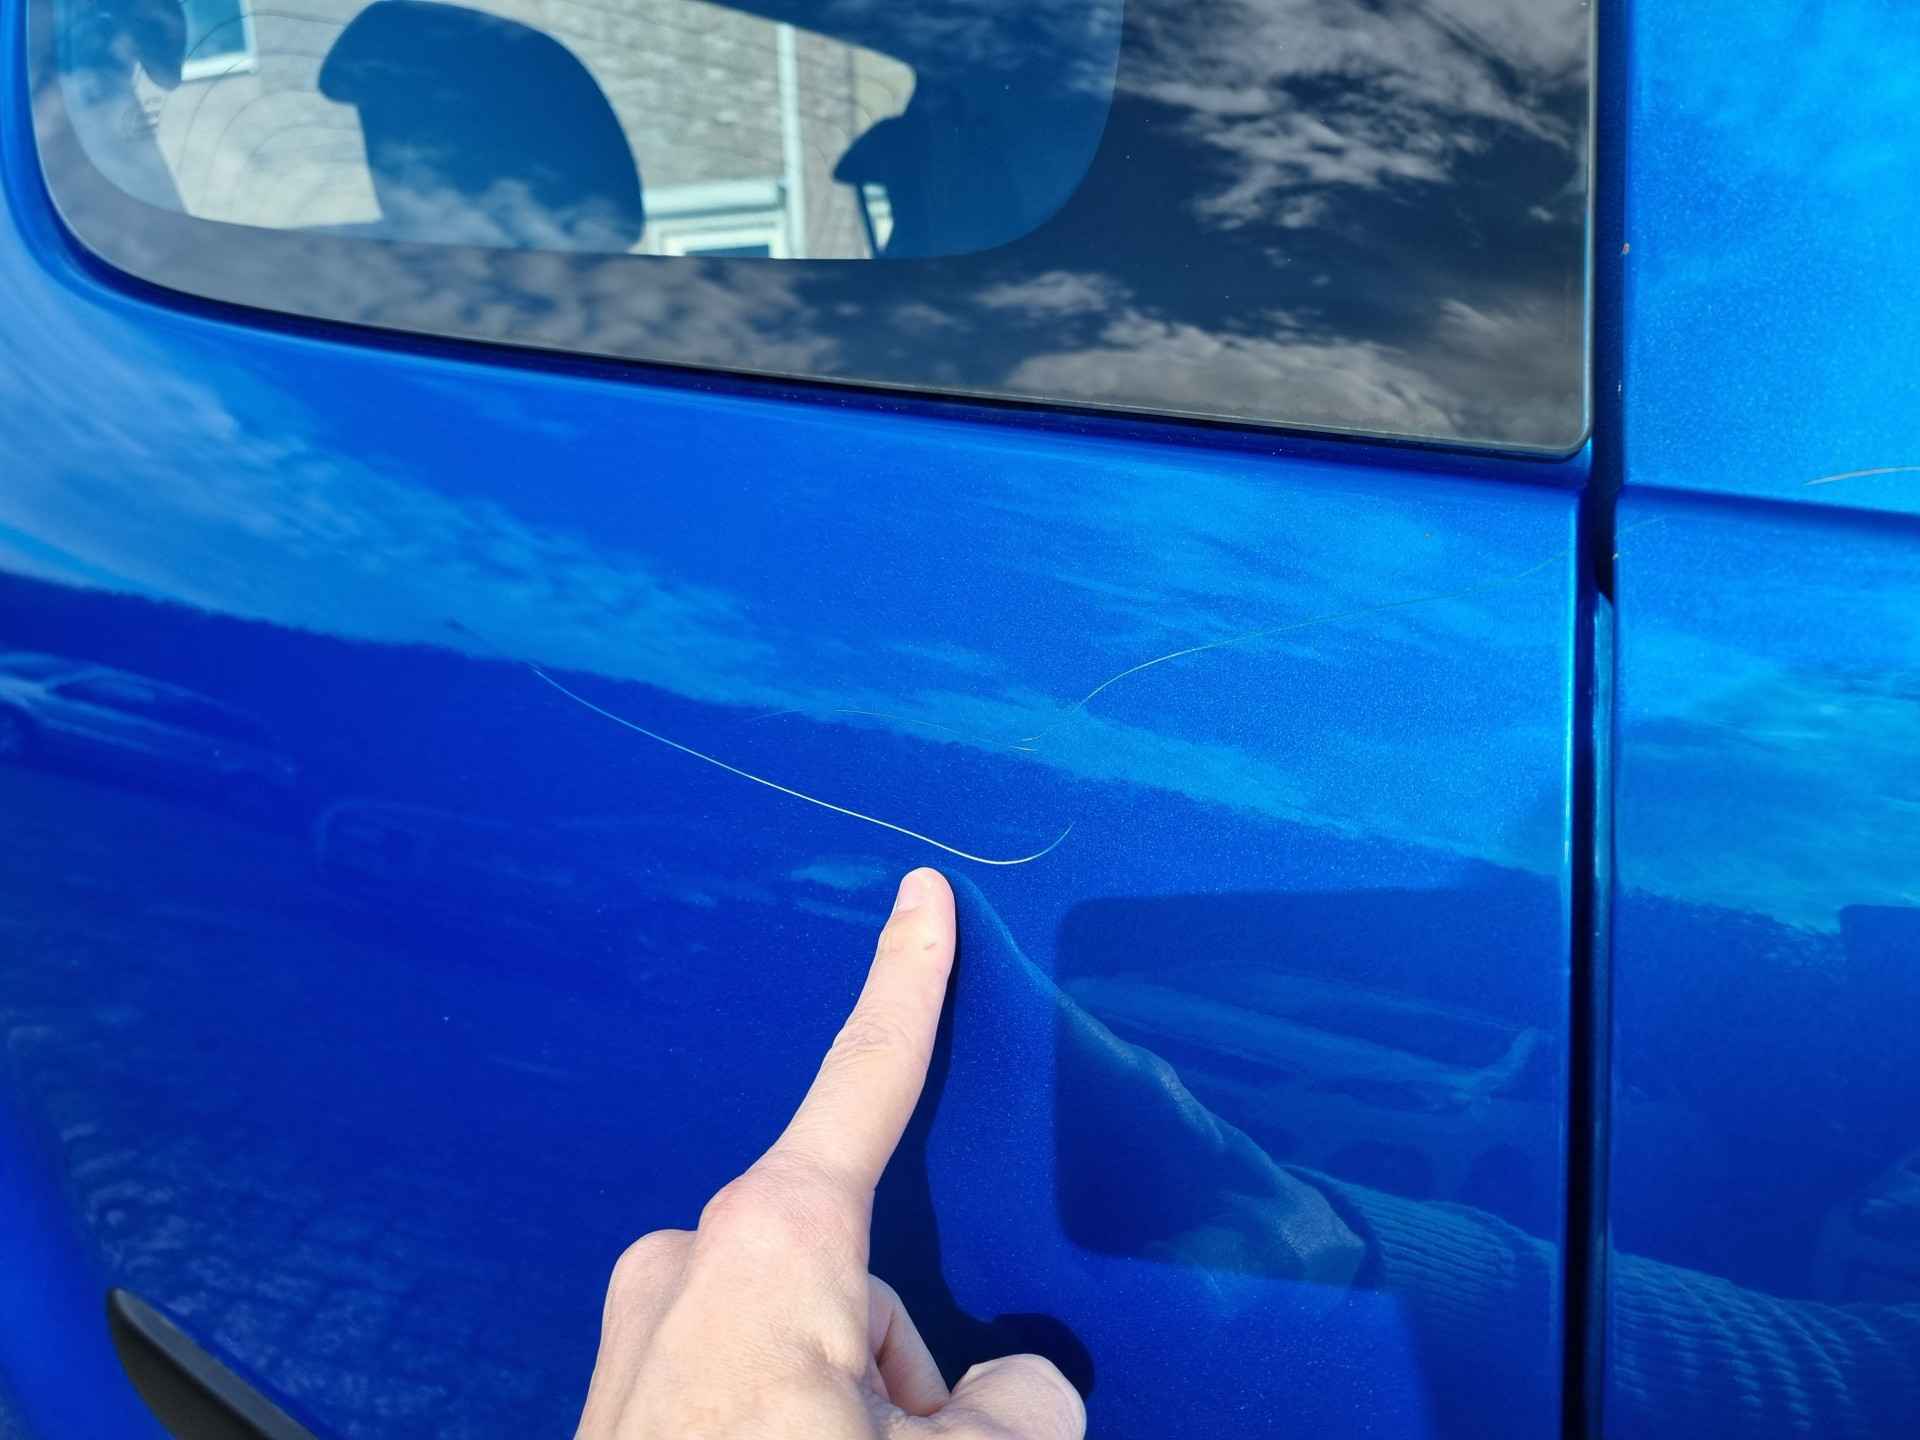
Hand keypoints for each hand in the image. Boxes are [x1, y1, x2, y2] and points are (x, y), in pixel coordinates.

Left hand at [574, 867, 1086, 1439]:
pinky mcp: (625, 1413)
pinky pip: (748, 1397)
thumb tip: (1003, 1401)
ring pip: (810, 1352)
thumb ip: (1015, 1412)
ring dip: (856, 1419)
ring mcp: (645, 1345)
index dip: (909, 986)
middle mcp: (692, 1270)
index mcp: (774, 1245)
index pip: (866, 1081)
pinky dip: (794, 1433)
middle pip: (865, 1281)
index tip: (917, 900)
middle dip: (913, 1367)